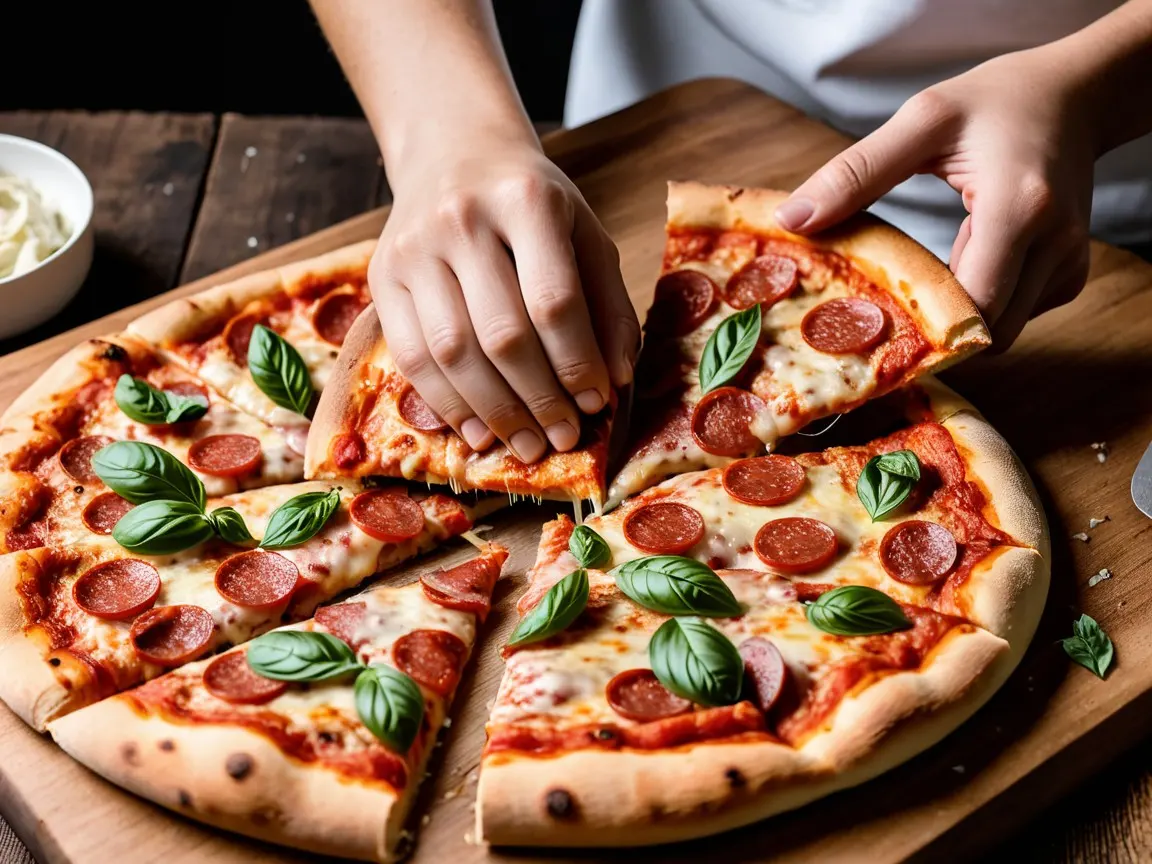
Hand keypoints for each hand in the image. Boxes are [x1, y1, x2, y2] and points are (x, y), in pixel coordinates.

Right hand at [371, 135, 638, 462]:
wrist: (453, 150)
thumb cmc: (530, 203)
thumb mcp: (584, 233)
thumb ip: (607, 304)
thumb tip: (614, 380)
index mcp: (525, 200)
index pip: (554, 300)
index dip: (577, 362)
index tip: (597, 402)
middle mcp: (461, 218)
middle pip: (501, 333)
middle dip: (539, 399)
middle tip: (564, 438)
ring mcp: (412, 247)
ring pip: (452, 352)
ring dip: (494, 411)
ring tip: (527, 445)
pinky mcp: (379, 274)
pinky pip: (410, 356)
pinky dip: (447, 403)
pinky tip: (478, 430)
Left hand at [775, 46, 1096, 348]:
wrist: (1075, 93)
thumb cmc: (998, 101)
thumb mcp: (921, 122)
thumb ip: (855, 173)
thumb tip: (792, 220)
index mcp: (1019, 208)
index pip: (975, 309)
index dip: (926, 331)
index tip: (872, 325)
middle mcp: (1055, 244)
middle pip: (989, 334)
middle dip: (935, 333)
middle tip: (883, 312)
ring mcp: (1068, 263)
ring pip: (1003, 331)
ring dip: (956, 319)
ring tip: (917, 284)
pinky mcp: (1068, 274)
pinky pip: (1016, 314)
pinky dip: (980, 305)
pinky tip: (954, 268)